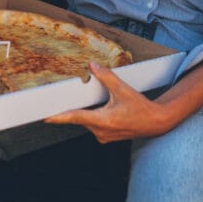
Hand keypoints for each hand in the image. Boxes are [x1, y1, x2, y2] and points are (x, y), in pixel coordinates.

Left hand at [44, 63, 171, 142]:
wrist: (156, 122)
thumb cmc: (141, 108)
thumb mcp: (123, 89)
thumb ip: (106, 77)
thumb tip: (92, 66)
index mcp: (104, 120)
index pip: (76, 118)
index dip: (59, 117)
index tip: (46, 117)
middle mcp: (101, 132)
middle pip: (79, 118)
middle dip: (72, 109)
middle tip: (60, 100)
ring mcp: (104, 136)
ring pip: (87, 122)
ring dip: (85, 112)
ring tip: (89, 101)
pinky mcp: (106, 136)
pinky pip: (93, 125)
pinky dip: (92, 116)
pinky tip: (99, 108)